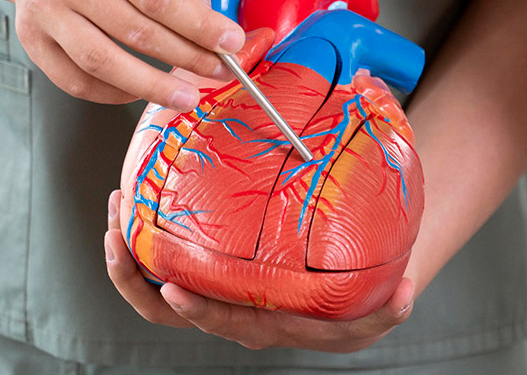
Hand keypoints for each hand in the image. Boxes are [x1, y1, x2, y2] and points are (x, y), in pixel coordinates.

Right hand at [5, 0, 244, 110]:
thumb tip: (206, 13)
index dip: (199, 25)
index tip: (229, 42)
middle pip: (135, 31)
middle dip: (186, 57)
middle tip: (218, 70)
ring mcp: (43, 11)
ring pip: (103, 62)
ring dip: (151, 86)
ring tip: (186, 96)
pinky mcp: (32, 40)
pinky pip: (75, 81)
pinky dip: (112, 93)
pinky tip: (140, 90)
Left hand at [103, 190, 415, 351]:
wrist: (360, 286)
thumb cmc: (369, 290)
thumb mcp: (390, 300)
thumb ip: (398, 301)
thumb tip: (410, 289)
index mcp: (277, 325)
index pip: (232, 325)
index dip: (202, 313)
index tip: (174, 294)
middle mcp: (242, 317)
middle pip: (176, 313)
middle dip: (139, 281)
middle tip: (120, 235)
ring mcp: (223, 296)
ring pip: (159, 292)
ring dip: (127, 261)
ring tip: (116, 210)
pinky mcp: (213, 274)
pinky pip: (165, 266)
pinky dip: (140, 243)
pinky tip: (133, 201)